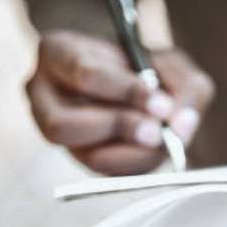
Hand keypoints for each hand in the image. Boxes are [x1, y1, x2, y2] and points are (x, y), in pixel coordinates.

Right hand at [26, 31, 214, 174]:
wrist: (130, 77)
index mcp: (57, 53)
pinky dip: (136, 165)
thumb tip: (182, 125)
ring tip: (160, 140)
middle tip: (158, 131)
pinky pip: (104, 174)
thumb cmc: (146, 65)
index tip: (163, 105)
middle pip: (64, 124)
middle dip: (119, 129)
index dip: (125, 92)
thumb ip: (185, 88)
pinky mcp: (79, 158)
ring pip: (82, 155)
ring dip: (129, 153)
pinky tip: (155, 150)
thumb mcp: (171, 63)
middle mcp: (41, 94)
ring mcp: (54, 132)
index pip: (83, 73)